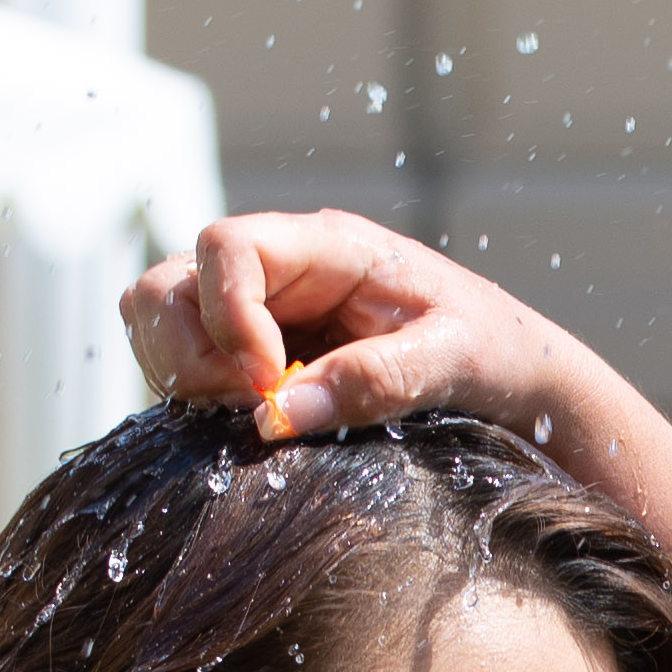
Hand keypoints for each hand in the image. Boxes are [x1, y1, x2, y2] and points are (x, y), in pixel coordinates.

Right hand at [125, 211, 600, 436]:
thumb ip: (374, 379)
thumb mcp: (453, 360)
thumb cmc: (493, 351)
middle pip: (167, 285)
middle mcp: (278, 271)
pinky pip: (183, 368)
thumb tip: (279, 413)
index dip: (227, 314)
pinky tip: (259, 426)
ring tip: (254, 416)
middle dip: (187, 353)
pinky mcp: (248, 360)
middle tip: (250, 406)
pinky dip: (197, 401)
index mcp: (326, 248)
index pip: (226, 246)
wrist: (512, 379)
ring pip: (159, 324)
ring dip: (183, 377)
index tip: (267, 383)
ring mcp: (255, 313)